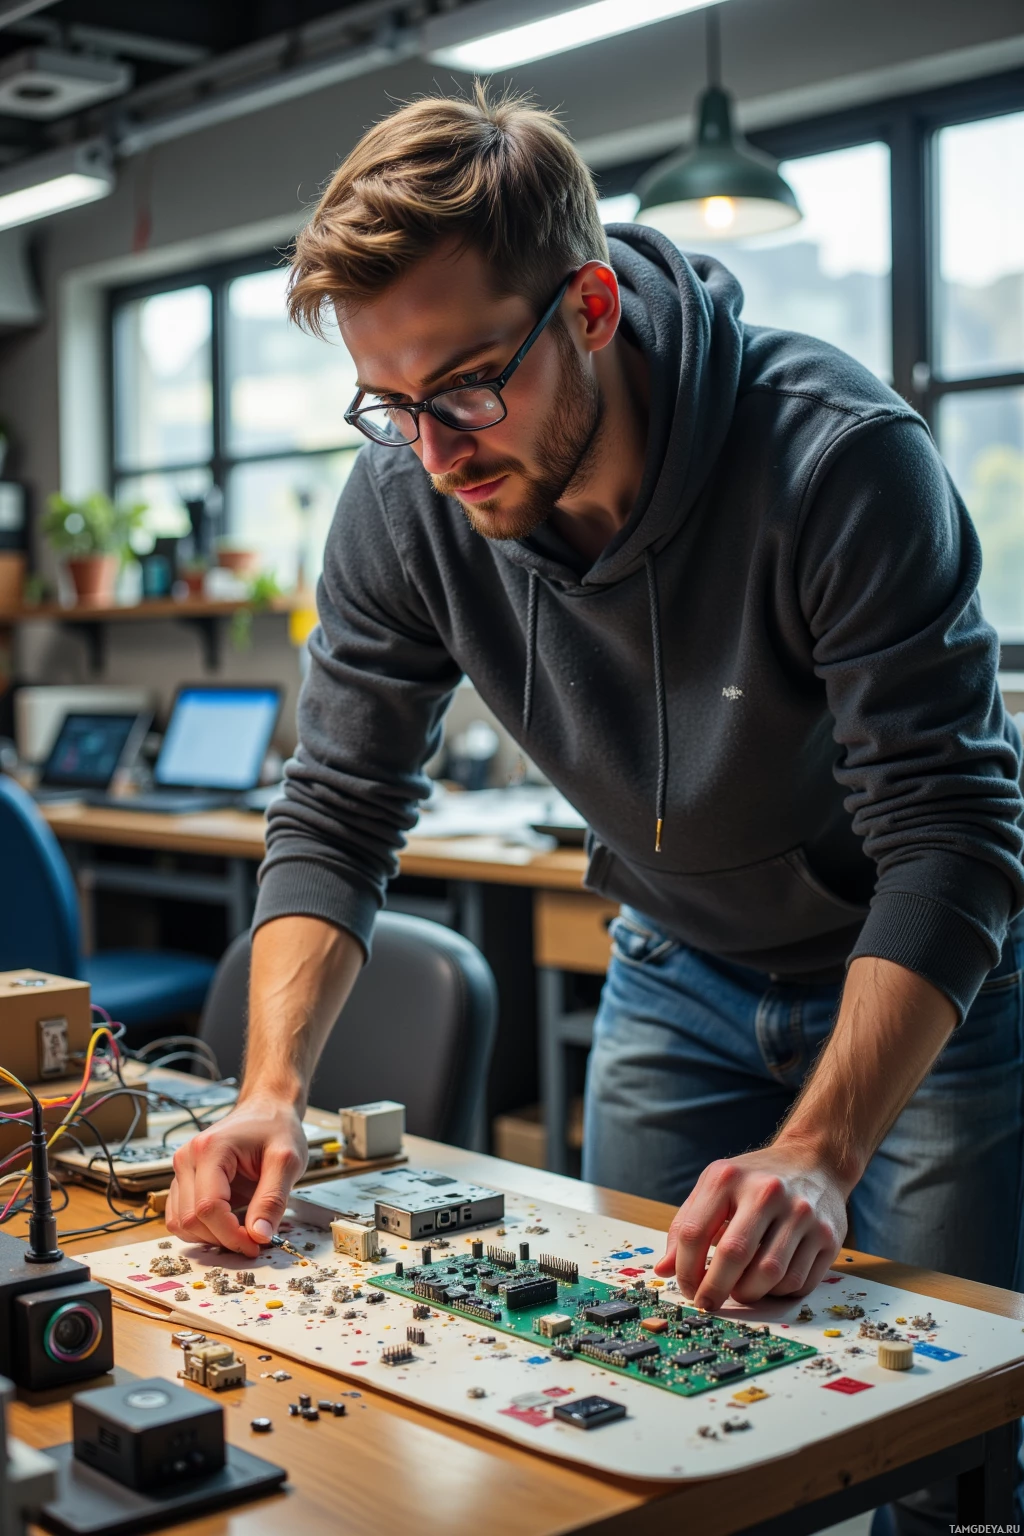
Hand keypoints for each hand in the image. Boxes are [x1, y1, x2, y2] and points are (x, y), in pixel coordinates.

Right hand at [166, 1095, 307, 1257]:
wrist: (267, 1110)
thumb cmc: (277, 1128)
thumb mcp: (287, 1161)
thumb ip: (273, 1199)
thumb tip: (259, 1236)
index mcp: (210, 1149)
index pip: (208, 1207)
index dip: (231, 1234)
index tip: (256, 1245)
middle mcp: (187, 1158)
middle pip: (191, 1219)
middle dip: (223, 1238)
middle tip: (254, 1240)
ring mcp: (182, 1170)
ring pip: (181, 1223)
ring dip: (211, 1237)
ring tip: (243, 1229)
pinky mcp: (184, 1181)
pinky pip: (180, 1217)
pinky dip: (202, 1230)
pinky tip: (229, 1224)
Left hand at [653, 1143, 848, 1309]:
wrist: (814, 1161)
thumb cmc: (756, 1179)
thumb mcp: (716, 1187)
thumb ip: (687, 1225)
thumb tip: (664, 1269)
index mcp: (730, 1178)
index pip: (695, 1233)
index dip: (685, 1269)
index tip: (687, 1287)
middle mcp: (768, 1192)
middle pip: (733, 1256)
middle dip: (715, 1289)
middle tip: (708, 1303)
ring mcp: (802, 1214)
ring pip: (769, 1276)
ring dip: (749, 1294)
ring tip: (740, 1290)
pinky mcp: (828, 1236)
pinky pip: (798, 1282)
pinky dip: (778, 1292)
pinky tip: (769, 1282)